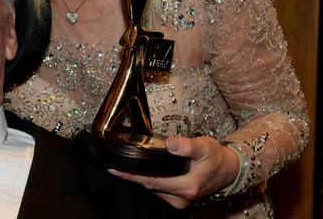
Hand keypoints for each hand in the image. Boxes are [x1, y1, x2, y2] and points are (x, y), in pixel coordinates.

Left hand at [108, 136, 239, 208]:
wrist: (229, 169)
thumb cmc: (216, 156)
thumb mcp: (204, 146)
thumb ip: (186, 145)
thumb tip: (170, 144)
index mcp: (186, 186)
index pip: (151, 181)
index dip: (131, 175)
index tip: (114, 169)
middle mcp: (181, 197)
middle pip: (149, 186)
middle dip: (131, 176)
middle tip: (113, 164)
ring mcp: (180, 200)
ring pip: (153, 188)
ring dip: (140, 178)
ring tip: (125, 165)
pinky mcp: (179, 198)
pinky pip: (158, 189)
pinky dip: (149, 180)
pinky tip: (141, 170)